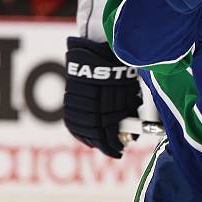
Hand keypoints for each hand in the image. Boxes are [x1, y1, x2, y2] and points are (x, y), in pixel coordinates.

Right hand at [64, 37, 141, 157]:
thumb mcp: (129, 92)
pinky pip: (71, 120)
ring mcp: (78, 102)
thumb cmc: (119, 71)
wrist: (100, 50)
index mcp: (107, 107)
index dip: (114, 146)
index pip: (107, 135)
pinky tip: (84, 134)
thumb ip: (128, 112)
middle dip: (104, 144)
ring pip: (80, 129)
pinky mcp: (70, 97)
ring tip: (99, 143)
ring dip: (90, 139)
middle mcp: (91, 107)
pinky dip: (78, 130)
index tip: (120, 151)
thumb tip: (131, 131)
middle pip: (94, 134)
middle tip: (112, 149)